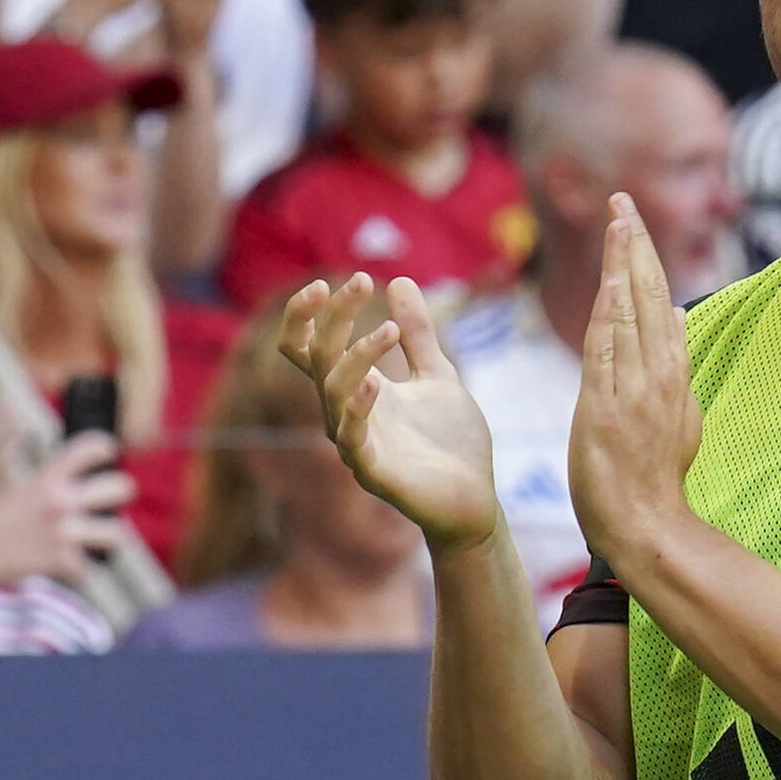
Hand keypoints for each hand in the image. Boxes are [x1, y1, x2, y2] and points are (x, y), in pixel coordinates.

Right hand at [0, 431, 136, 584]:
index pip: (93, 447)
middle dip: (122, 494)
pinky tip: (68, 563)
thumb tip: (84, 472)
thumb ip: (52, 479)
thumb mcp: (19, 485)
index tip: (109, 454)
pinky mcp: (61, 562)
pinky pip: (92, 567)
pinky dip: (81, 569)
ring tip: (98, 538)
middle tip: (112, 502)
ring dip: (109, 537)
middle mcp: (60, 499)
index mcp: (49, 476)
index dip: (107, 448)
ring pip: (117, 533)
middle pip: (122, 488)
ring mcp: (63, 531)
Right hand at [280, 272, 500, 548]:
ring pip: (332, 392)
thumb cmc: (450, 443)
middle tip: (360, 281)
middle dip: (335, 317)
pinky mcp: (373, 472)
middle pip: (318, 358)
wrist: (475, 499)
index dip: (305, 316)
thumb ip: (418, 333)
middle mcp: (345, 413)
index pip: (308, 348)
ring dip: (357, 355)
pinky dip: (357, 408)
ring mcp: (356, 442)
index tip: (327, 282)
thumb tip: (400, 280)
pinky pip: (352, 438)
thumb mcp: (438, 374)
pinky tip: (375, 383)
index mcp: (356, 389)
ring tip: (389, 330)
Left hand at [569, 194, 701, 566]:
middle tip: (622, 201)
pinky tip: (608, 279)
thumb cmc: (652, 479)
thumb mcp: (677, 415)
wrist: (645, 527)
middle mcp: (659, 375)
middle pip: (649, 296)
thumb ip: (674, 366)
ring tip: (619, 219)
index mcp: (672, 375)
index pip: (660, 304)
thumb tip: (677, 318)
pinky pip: (608, 350)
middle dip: (635, 245)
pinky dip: (610, 312)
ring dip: (623, 263)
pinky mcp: (607, 408)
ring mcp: (635, 390)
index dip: (645, 260)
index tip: (632, 223)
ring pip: (630, 313)